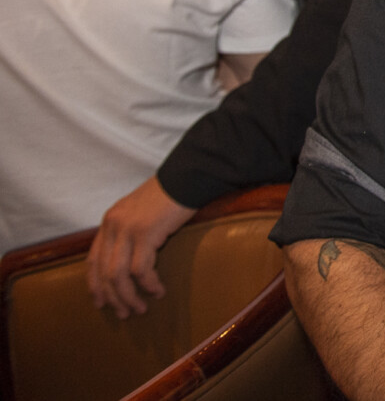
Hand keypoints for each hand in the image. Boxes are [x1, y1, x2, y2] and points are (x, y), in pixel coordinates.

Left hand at [87, 177, 195, 317]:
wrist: (187, 176)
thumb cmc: (170, 194)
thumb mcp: (140, 211)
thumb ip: (129, 230)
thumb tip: (129, 257)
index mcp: (109, 221)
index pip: (92, 260)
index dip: (95, 285)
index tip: (102, 303)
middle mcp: (113, 226)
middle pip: (104, 273)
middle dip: (113, 298)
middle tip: (126, 314)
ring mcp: (127, 230)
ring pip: (119, 276)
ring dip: (129, 297)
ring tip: (141, 308)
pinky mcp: (146, 233)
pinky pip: (141, 269)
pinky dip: (148, 284)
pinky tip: (158, 290)